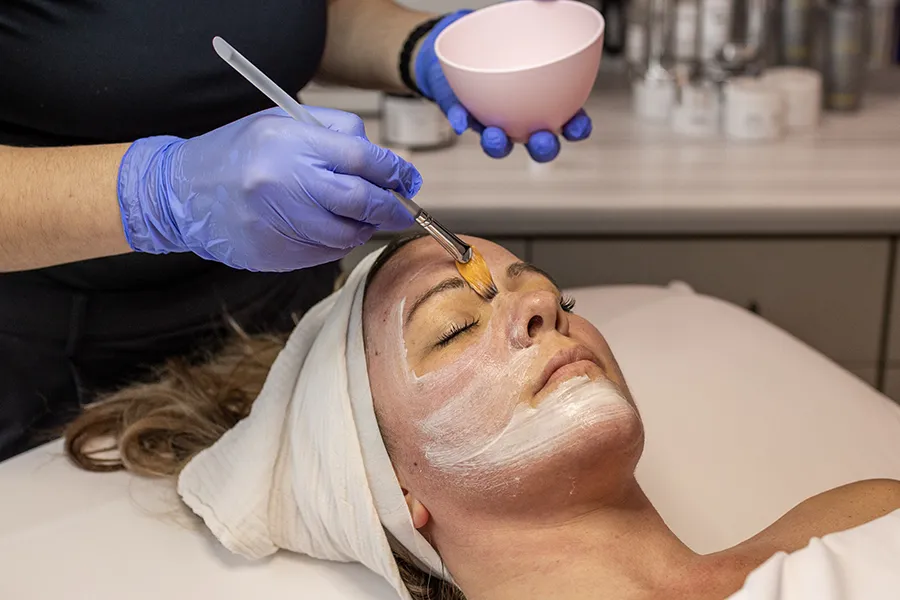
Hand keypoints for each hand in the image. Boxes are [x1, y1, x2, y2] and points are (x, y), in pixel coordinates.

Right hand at [117, 107, 418, 271]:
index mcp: (287, 144)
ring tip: (363, 217)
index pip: (360, 160)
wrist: (181, 193)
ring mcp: (278, 224)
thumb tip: (385, 162)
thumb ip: (335, 134)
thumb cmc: (237, 153)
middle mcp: (283, 185)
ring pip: (348, 234)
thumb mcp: (281, 123)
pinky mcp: (275, 254)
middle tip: (403, 208)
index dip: (394, 171)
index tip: (408, 179)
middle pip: (361, 201)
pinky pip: (326, 253)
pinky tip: (330, 229)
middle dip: (391, 207)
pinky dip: (339, 243)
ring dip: (366, 228)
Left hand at [414, 10, 592, 162]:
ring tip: (496, 136)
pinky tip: (461, 121)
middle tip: (542, 139)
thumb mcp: (527, 18)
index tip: (577, 126)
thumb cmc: (505, 32)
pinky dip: (462, 121)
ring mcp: (495, 119)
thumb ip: (543, 9)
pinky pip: (464, 121)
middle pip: (538, 142)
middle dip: (543, 148)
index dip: (577, 128)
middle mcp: (523, 116)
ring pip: (500, 143)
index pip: (570, 120)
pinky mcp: (466, 114)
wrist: (463, 37)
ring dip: (499, 146)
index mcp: (548, 99)